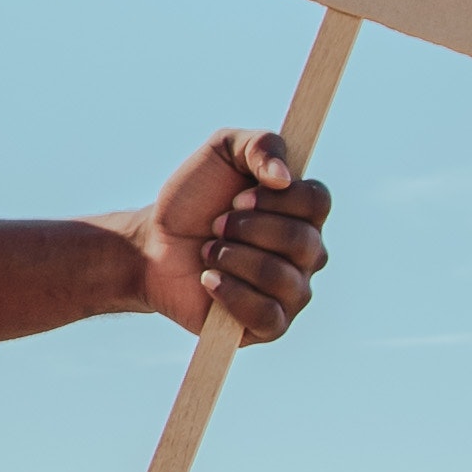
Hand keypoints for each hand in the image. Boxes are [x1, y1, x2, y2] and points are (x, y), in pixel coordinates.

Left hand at [128, 130, 331, 343]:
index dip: (277, 199)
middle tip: (216, 226)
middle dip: (248, 230)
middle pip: (303, 241)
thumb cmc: (192, 199)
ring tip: (208, 252)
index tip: (237, 197)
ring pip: (284, 279)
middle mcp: (307, 252)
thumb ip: (260, 144)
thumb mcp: (222, 150)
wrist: (153, 244)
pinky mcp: (270, 326)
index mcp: (303, 211)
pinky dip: (233, 295)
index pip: (318, 201)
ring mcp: (292, 291)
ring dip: (235, 259)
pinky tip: (209, 280)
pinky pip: (268, 316)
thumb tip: (284, 176)